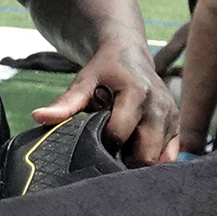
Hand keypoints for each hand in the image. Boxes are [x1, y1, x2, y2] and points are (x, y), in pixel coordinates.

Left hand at [33, 40, 176, 167]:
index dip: (102, 144)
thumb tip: (38, 117)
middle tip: (108, 155)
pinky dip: (155, 159)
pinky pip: (171, 156)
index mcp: (136, 93)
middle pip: (145, 153)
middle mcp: (159, 106)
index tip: (92, 141)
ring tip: (122, 152)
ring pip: (159, 159)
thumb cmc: (104, 71)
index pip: (119, 134)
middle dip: (125, 161)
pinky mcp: (178, 125)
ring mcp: (172, 117)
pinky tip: (137, 153)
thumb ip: (65, 103)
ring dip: (140, 162)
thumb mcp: (84, 82)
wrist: (130, 54)